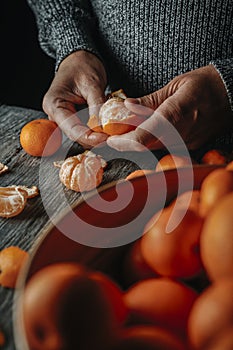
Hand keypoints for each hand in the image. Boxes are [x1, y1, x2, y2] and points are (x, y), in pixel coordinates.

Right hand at [43, 50, 107, 148]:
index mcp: (54, 104)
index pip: (71, 129)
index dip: (89, 137)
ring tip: (111, 132)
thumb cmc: (82, 65)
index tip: (105, 138)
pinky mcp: (73, 118)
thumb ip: (97, 106)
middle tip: (112, 137)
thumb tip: (104, 126)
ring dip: (96, 136)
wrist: (79, 59)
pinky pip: (84, 129)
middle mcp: (55, 114)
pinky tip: (107, 129)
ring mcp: (64, 117)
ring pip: (81, 134)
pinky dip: (96, 130)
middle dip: (94, 139)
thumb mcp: (92, 84)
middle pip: (75, 135)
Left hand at [107, 65, 232, 150]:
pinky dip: (150, 141)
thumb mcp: (176, 86)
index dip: (124, 142)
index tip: (111, 140)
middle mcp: (182, 133)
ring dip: (136, 143)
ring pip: (153, 149)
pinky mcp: (190, 146)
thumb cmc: (206, 85)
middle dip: (125, 143)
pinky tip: (145, 131)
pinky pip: (164, 147)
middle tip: (113, 135)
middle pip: (145, 147)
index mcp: (177, 114)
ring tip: (127, 130)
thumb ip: (150, 101)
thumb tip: (127, 107)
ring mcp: (187, 142)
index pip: (144, 137)